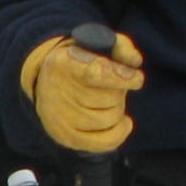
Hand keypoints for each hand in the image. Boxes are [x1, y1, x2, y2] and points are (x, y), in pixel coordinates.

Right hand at [22, 30, 145, 153]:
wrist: (48, 80)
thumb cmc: (81, 60)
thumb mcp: (97, 44)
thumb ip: (121, 47)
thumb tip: (134, 62)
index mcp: (63, 63)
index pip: (96, 74)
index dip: (121, 77)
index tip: (137, 79)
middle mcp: (56, 91)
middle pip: (109, 99)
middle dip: (119, 92)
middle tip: (111, 86)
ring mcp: (59, 117)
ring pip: (110, 119)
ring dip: (118, 109)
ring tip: (108, 100)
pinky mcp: (65, 137)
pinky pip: (104, 142)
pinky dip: (120, 133)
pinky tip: (123, 123)